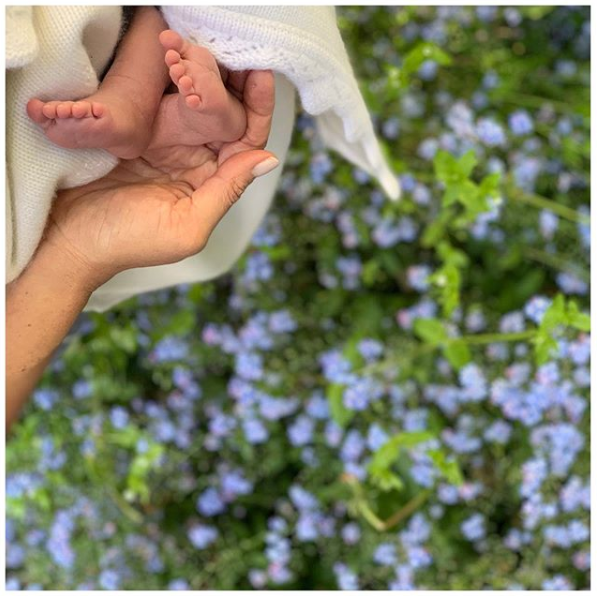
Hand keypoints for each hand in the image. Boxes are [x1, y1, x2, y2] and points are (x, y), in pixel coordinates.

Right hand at [41, 70, 277, 290]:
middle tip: (227, 47)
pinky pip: (158, 93)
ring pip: (193, 95)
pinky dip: (168, 73)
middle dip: (229, 78)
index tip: (261, 73)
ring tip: (199, 43)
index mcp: (212, 179)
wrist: (67, 238)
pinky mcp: (134, 125)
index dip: (259, 106)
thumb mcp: (187, 225)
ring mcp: (163, 137)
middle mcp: (194, 155)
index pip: (247, 138)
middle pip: (223, 110)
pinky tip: (171, 51)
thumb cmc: (128, 242)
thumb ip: (226, 190)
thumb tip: (268, 159)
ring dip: (199, 68)